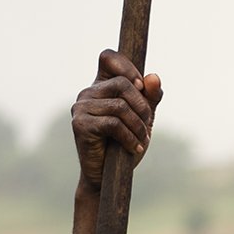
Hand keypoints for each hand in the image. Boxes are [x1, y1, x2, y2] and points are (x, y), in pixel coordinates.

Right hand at [71, 49, 162, 189]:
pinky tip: (134, 147)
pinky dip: (129, 136)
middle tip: (147, 125)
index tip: (141, 88)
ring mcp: (81, 107)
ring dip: (138, 125)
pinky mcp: (80, 124)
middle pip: (122, 83)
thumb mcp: (144, 118)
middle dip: (142, 106)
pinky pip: (113, 123)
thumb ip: (151, 97)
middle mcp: (87, 93)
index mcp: (101, 85)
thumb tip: (153, 77)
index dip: (128, 67)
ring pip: (120, 105)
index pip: (108, 57)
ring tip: (141, 139)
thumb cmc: (125, 143)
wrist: (107, 176)